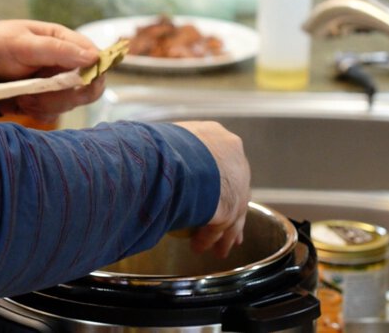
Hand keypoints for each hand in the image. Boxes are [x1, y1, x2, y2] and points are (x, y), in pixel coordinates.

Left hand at [0, 20, 104, 122]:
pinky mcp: (45, 100)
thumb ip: (58, 50)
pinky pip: (52, 114)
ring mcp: (56, 84)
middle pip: (87, 89)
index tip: (77, 85)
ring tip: (21, 96)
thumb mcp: (24, 43)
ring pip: (69, 104)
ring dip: (45, 105)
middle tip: (36, 94)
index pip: (97, 61)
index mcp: (67, 42)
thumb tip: (93, 58)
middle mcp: (66, 64)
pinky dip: (37, 112)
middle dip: (64, 96)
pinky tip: (19, 102)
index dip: (94, 76)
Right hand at [173, 121, 250, 258]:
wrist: (171, 161)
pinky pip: (221, 227)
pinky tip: (199, 247)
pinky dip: (209, 239)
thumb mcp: (165, 142)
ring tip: (216, 249)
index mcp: (219, 139)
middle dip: (230, 207)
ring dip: (225, 233)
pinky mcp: (232, 207)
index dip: (217, 176)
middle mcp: (235, 159)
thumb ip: (168, 152)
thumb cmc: (161, 147)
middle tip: (222, 222)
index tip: (211, 189)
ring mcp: (238, 185)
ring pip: (235, 213)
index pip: (224, 160)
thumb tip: (150, 159)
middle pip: (236, 188)